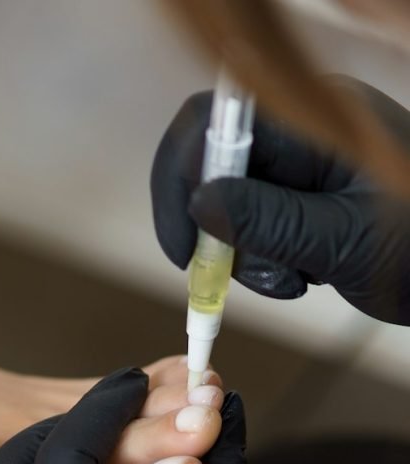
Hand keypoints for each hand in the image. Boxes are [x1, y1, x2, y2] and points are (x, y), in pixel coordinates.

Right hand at [152, 78, 409, 323]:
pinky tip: (300, 276)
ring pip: (225, 204)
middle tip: (224, 278)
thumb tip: (200, 202)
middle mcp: (299, 131)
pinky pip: (252, 222)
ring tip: (292, 282)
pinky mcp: (302, 194)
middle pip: (207, 167)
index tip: (187, 248)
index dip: (179, 182)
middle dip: (208, 229)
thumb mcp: (344, 243)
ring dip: (241, 255)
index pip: (208, 126)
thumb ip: (272, 221)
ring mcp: (300, 162)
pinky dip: (260, 259)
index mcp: (311, 121)